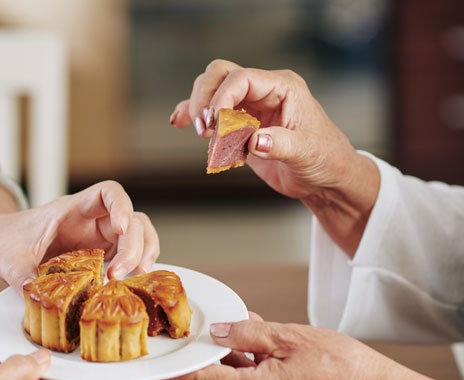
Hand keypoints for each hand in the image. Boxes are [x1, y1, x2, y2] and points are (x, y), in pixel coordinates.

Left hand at [0, 181, 158, 290]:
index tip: (121, 228)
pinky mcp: (96, 259)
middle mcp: (89, 222)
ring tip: (135, 278)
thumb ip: (21, 276)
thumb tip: (35, 295)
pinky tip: (128, 285)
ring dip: (142, 255)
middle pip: (131, 220)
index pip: (108, 193)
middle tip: (118, 274)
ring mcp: (95, 240)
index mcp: (70, 210)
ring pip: (135, 237)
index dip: (122, 207)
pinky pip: (124, 258)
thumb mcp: (6, 259)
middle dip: (134, 245)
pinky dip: (133, 269)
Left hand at [159, 318, 393, 379]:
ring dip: (221, 361)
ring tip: (220, 333)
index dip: (172, 372)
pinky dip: (241, 367)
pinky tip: (247, 342)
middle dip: (196, 362)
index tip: (149, 368)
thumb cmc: (340, 365)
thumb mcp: (287, 338)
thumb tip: (217, 333)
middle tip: (179, 342)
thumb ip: (246, 335)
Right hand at [170, 60, 378, 254]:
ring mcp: (251, 106)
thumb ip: (279, 144)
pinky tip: (177, 121)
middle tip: (204, 129)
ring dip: (199, 109)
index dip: (222, 97)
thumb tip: (254, 141)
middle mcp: (264, 91)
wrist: (326, 179)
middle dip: (205, 99)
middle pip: (220, 75)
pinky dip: (193, 115)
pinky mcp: (241, 124)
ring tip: (203, 135)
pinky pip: (211, 112)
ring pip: (212, 90)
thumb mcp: (305, 153)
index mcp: (283, 87)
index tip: (214, 124)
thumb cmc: (324, 160)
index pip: (241, 78)